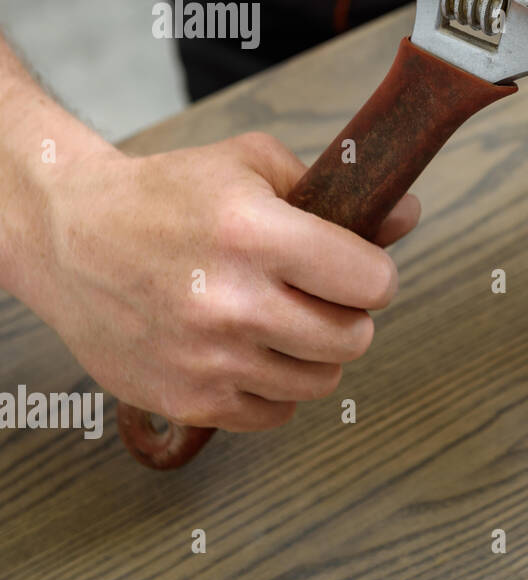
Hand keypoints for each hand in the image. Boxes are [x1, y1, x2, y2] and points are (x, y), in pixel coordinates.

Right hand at [33, 133, 418, 430]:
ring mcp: (208, 358)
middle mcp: (231, 302)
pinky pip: (277, 414)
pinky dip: (275, 388)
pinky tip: (251, 351)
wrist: (70, 239)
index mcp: (252, 234)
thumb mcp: (251, 165)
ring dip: (314, 354)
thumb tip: (405, 214)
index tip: (360, 270)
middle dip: (350, 316)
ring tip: (282, 321)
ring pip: (321, 381)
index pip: (371, 282)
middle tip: (322, 298)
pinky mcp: (188, 400)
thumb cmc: (166, 197)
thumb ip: (336, 191)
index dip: (375, 275)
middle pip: (354, 339)